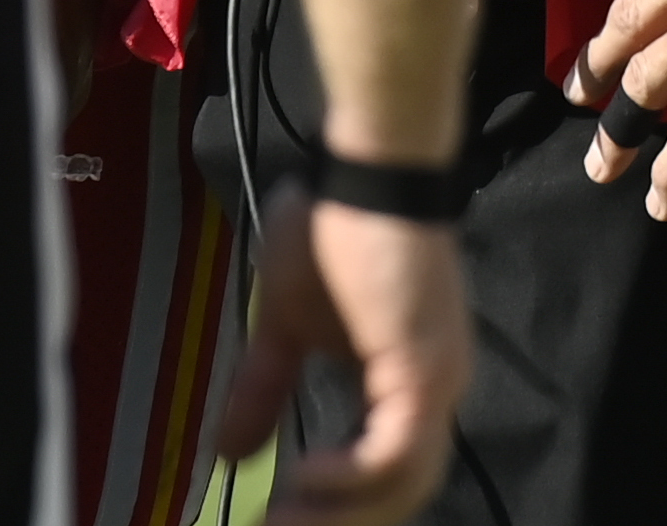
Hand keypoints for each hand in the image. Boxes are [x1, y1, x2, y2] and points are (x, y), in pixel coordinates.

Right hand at [210, 192, 471, 524]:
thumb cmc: (332, 233)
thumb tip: (228, 454)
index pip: (390, 474)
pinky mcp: (423, 368)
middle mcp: (438, 392)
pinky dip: (350, 477)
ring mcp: (439, 381)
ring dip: (342, 514)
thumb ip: (265, 389)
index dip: (341, 508)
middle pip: (402, 493)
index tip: (278, 518)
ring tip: (280, 519)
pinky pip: (394, 451)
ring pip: (405, 484)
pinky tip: (301, 477)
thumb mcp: (283, 326)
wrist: (366, 175)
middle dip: (340, 524)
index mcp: (410, 385)